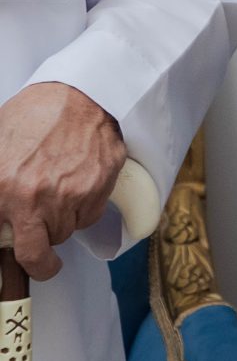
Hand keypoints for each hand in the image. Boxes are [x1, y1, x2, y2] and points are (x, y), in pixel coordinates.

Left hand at [0, 81, 125, 282]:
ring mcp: (76, 191)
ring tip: (58, 189)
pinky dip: (85, 204)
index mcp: (9, 191)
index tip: (36, 267)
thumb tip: (2, 225)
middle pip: (48, 244)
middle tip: (43, 227)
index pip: (23, 251)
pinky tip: (78, 181)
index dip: (32, 265)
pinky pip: (92, 211)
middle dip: (44, 239)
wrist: (78, 93)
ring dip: (64, 218)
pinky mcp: (103, 183)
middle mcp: (43, 197)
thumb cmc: (33, 118)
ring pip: (71, 228)